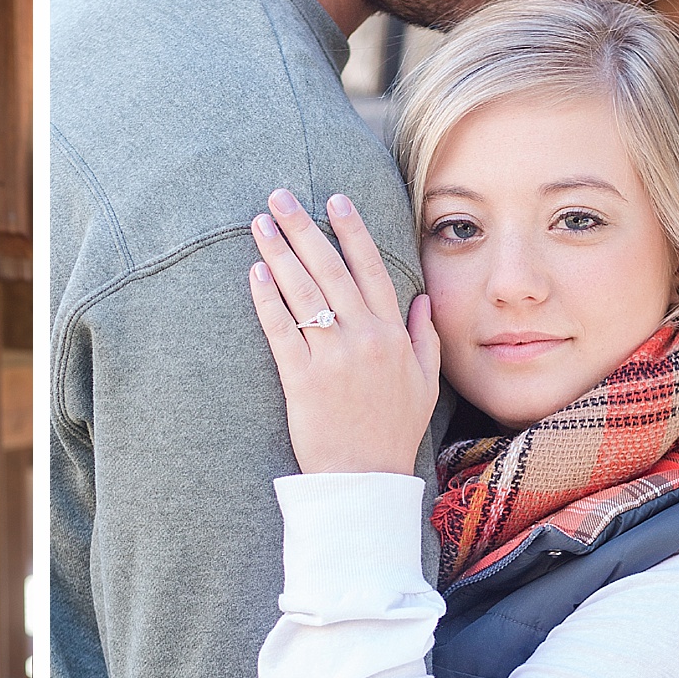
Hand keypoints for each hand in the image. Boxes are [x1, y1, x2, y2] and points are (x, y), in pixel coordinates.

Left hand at [248, 189, 439, 475]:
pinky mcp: (302, 379)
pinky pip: (282, 330)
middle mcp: (364, 339)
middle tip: (279, 196)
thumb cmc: (392, 432)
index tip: (334, 199)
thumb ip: (423, 339)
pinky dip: (267, 299)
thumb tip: (420, 299)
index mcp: (393, 335)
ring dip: (279, 253)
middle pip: (330, 270)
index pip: (371, 269)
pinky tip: (254, 273)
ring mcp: (332, 358)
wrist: (365, 481)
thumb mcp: (424, 384)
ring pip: (303, 293)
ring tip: (259, 224)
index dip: (352, 231)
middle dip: (303, 228)